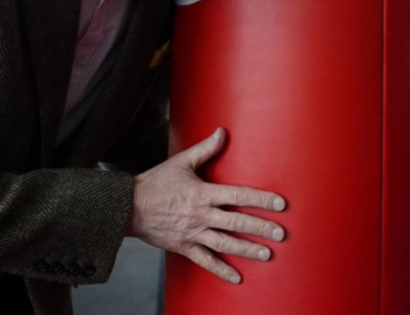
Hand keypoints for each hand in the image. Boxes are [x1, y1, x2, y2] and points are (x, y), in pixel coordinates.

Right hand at [128, 128, 285, 283]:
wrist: (128, 207)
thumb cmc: (155, 182)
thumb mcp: (181, 162)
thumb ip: (205, 148)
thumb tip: (223, 131)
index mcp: (203, 193)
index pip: (238, 196)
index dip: (261, 200)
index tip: (280, 204)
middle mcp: (201, 215)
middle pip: (237, 223)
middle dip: (261, 228)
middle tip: (281, 234)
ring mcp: (193, 233)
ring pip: (225, 244)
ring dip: (247, 250)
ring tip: (267, 254)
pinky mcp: (184, 247)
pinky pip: (205, 261)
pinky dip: (221, 270)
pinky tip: (237, 277)